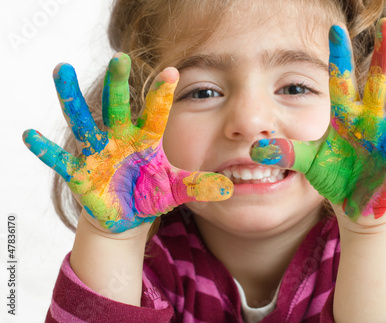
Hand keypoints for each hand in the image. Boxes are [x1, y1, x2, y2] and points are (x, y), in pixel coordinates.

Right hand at [23, 53, 232, 232]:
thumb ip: (199, 186)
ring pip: (83, 120)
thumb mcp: (175, 189)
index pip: (155, 114)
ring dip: (71, 97)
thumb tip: (231, 187)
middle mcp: (119, 139)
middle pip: (117, 107)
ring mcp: (97, 152)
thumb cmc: (149, 193)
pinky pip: (59, 158)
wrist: (126, 213)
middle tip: (119, 58)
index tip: (172, 72)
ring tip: (60, 69)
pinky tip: (30, 135)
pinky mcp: (78, 171)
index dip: (162, 95)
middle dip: (117, 84)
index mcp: (145, 140)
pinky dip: (45, 149)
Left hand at [250, 18, 385, 220]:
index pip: (341, 80)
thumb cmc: (335, 176)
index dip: (338, 57)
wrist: (356, 203)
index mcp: (346, 116)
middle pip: (379, 81)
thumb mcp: (308, 162)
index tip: (334, 28)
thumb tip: (254, 149)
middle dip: (383, 54)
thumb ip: (285, 152)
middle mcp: (372, 119)